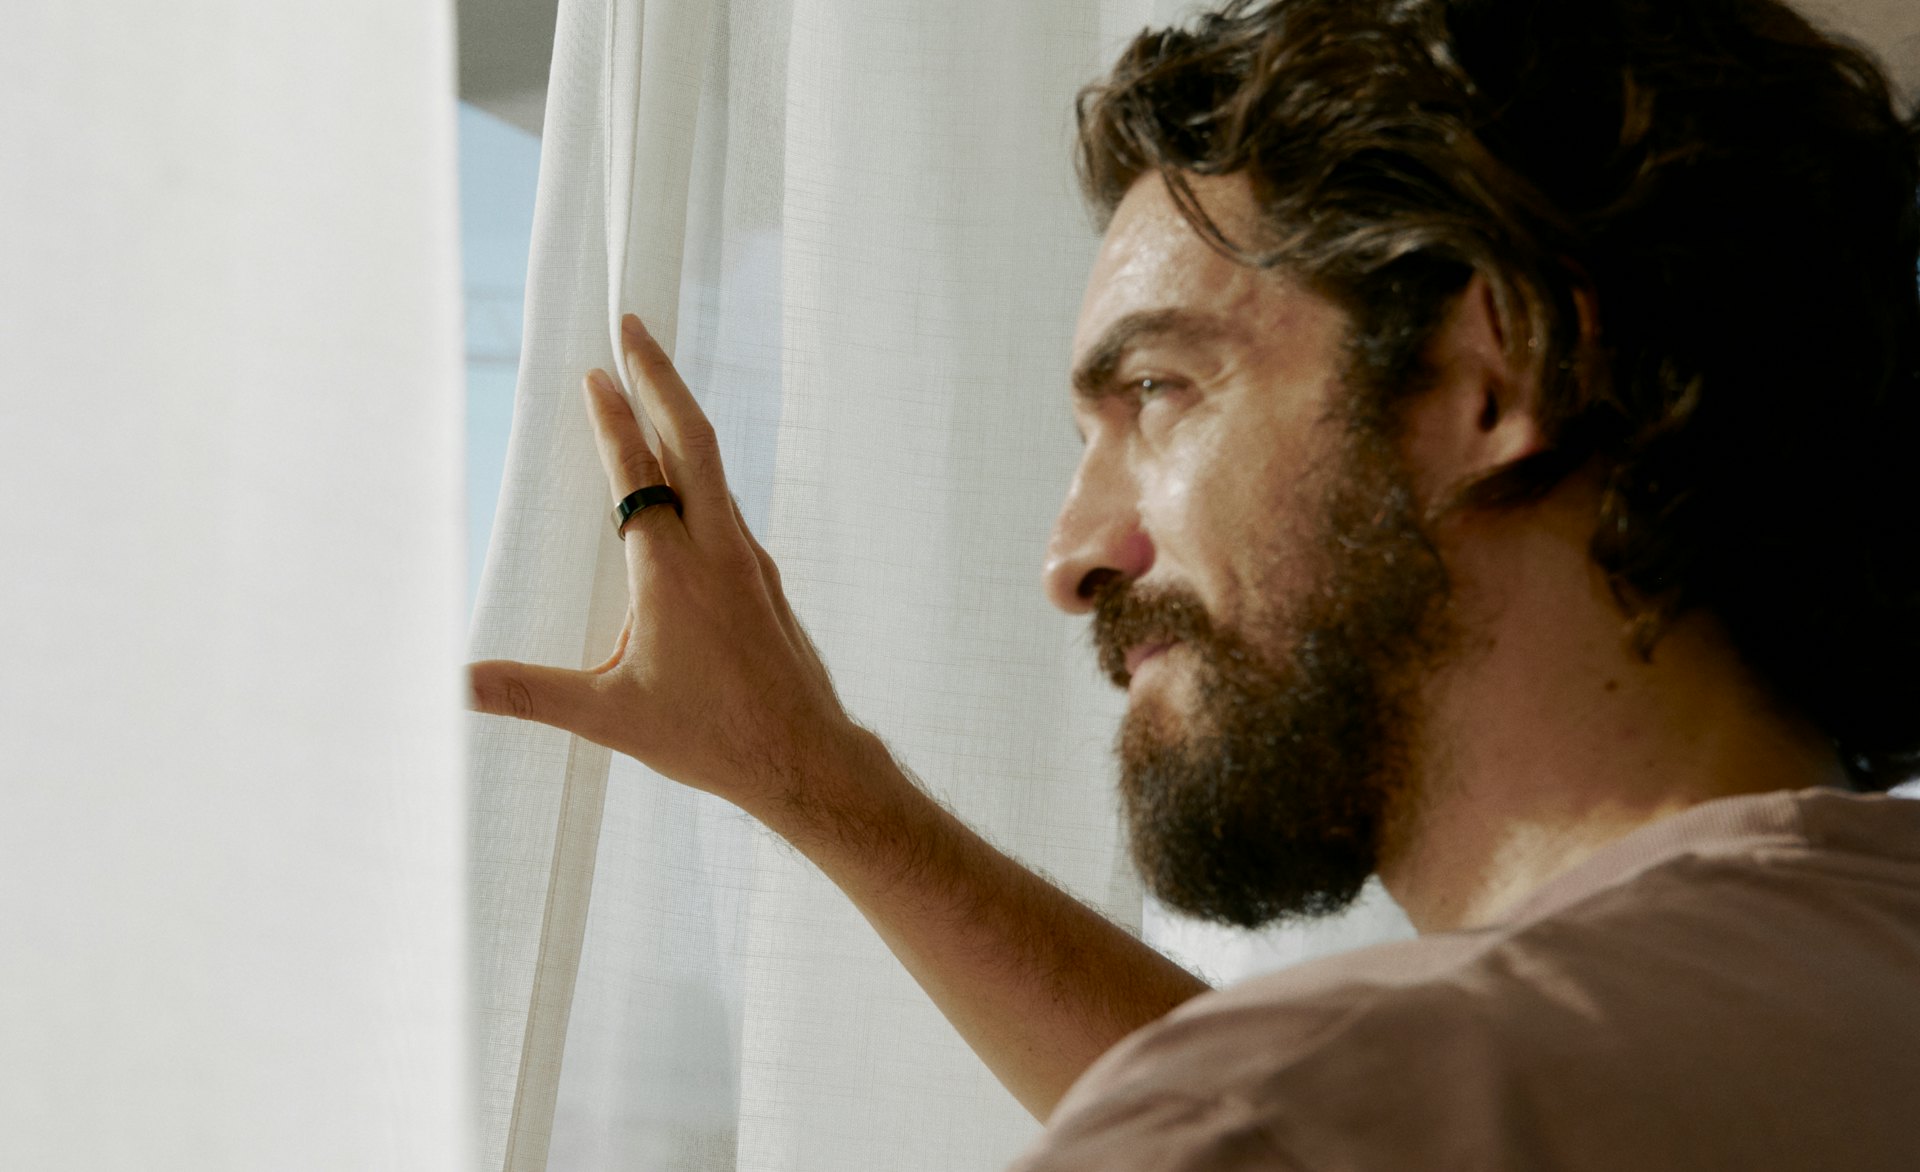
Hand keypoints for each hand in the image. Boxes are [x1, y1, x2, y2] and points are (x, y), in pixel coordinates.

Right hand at [468, 314, 854, 811]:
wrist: (806, 760)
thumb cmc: (714, 739)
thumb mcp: (609, 718)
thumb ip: (528, 693)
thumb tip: (452, 686)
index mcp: (673, 571)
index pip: (637, 474)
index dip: (612, 419)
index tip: (595, 370)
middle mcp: (719, 551)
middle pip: (693, 439)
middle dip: (660, 377)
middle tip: (634, 326)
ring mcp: (749, 562)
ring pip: (715, 470)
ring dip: (680, 419)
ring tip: (653, 384)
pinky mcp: (763, 580)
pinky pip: (726, 504)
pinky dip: (699, 470)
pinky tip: (686, 479)